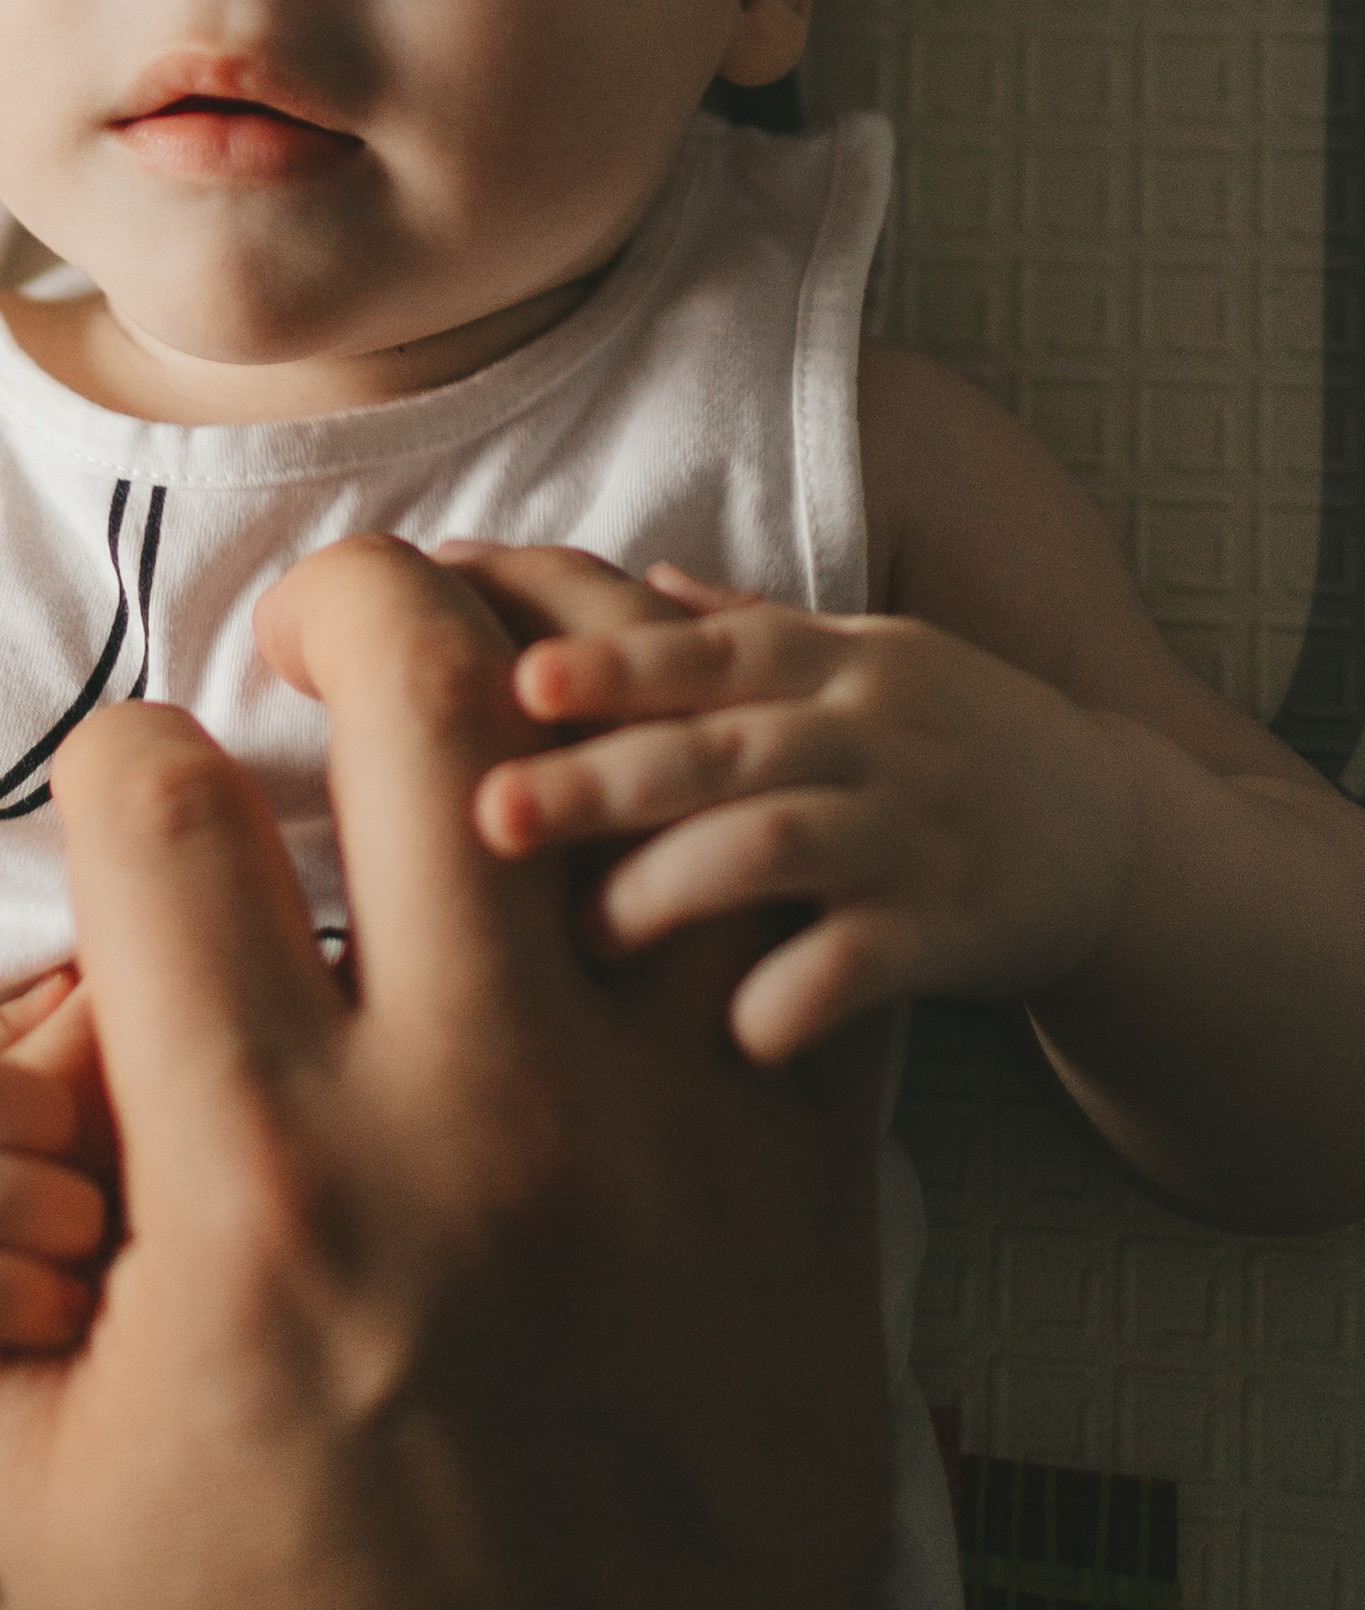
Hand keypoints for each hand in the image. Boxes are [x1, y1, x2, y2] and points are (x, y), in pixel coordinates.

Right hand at [0, 538, 928, 1609]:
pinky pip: (780, 926)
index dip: (120, 762)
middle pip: (425, 698)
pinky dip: (701, 852)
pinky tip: (629, 876)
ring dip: (545, 689)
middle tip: (313, 642)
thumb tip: (27, 1053)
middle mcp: (469, 1120)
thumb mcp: (30, 1489)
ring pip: (630, 776)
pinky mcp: (799, 1193)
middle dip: (344, 608)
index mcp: (253, 1184)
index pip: (159, 805)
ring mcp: (662, 1141)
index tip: (135, 809)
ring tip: (484, 707)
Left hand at [477, 556, 1137, 1060]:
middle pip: (725, 749)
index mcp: (836, 664)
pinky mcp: (957, 927)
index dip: (621, 662)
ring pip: (784, 847)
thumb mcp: (865, 658)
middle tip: (494, 816)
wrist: (1116, 829)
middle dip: (607, 782)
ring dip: (679, 888)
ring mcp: (915, 831)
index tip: (522, 678)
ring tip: (590, 934)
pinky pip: (872, 961)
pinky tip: (740, 1035)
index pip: (714, 654)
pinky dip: (805, 994)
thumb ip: (748, 632)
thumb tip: (624, 574)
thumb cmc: (949, 737)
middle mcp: (871, 736)